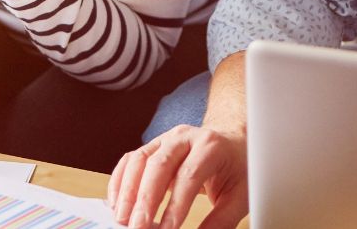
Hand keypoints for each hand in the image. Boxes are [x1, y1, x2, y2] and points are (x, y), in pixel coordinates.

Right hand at [107, 125, 248, 228]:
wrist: (233, 141)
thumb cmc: (238, 168)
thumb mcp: (240, 195)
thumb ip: (221, 221)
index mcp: (211, 146)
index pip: (189, 175)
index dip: (175, 204)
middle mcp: (185, 137)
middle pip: (158, 164)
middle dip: (144, 199)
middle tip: (137, 228)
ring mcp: (166, 139)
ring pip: (139, 160)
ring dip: (126, 191)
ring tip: (122, 219)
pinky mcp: (153, 146)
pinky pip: (130, 161)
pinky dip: (120, 182)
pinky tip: (117, 204)